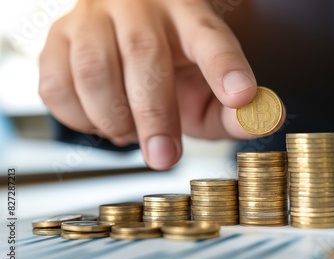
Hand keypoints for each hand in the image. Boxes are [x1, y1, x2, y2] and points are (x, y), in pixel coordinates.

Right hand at [39, 0, 283, 169]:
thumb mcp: (209, 91)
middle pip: (144, 54)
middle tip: (165, 158)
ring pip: (94, 69)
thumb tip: (266, 120)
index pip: (210, 37)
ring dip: (113, 118)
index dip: (226, 68)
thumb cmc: (174, 73)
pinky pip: (56, 85)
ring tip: (130, 136)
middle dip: (155, 115)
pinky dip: (79, 118)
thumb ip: (234, 110)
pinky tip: (102, 120)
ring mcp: (93, 18)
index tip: (242, 97)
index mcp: (188, 14)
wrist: (125, 47)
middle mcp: (140, 6)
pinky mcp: (57, 39)